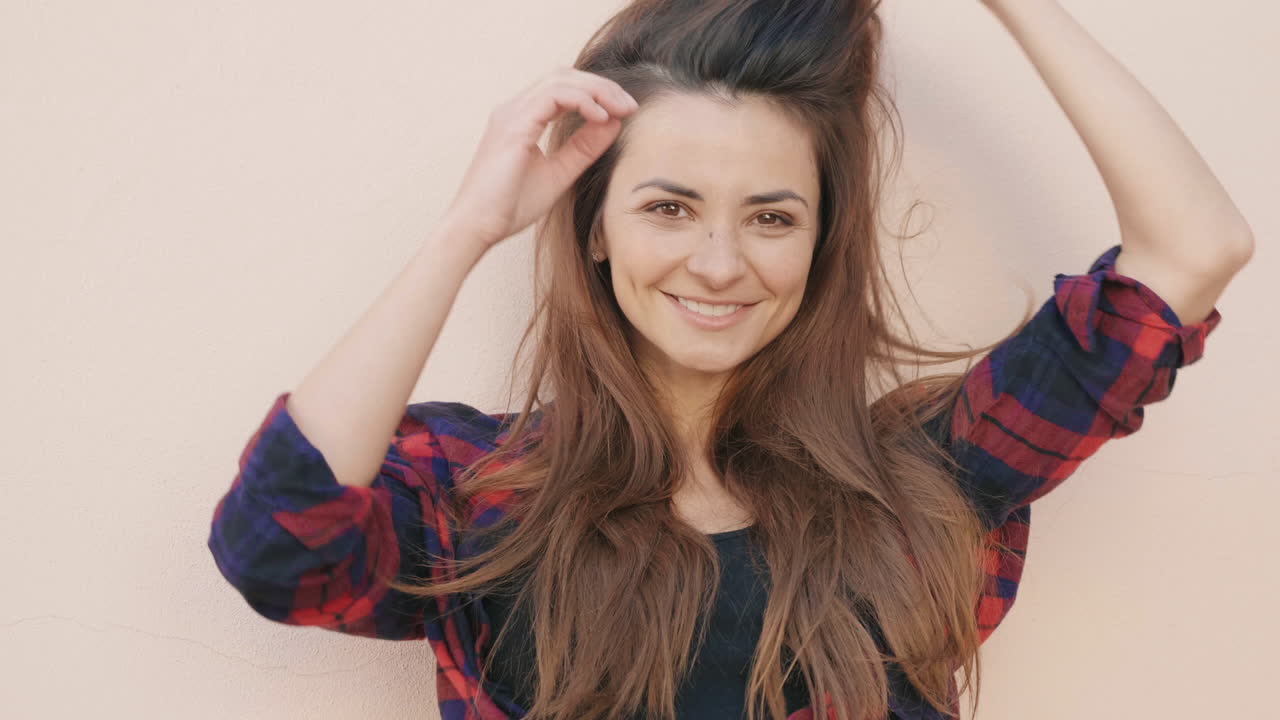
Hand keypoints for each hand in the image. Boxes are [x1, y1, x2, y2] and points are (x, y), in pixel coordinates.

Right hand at [443, 67, 639, 249]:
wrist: (478, 227)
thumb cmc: (509, 207)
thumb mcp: (560, 173)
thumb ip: (584, 148)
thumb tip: (613, 123)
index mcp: (522, 118)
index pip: (564, 88)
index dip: (597, 93)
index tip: (625, 111)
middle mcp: (514, 109)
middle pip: (564, 76)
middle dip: (602, 86)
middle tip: (630, 106)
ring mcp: (511, 114)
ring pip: (560, 79)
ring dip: (596, 90)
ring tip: (621, 108)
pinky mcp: (513, 125)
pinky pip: (553, 96)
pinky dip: (582, 101)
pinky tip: (601, 117)